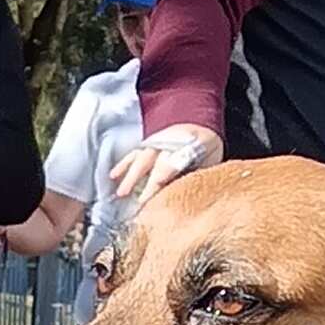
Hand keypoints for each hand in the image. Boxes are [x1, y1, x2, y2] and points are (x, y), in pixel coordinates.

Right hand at [109, 125, 223, 203]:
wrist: (199, 121)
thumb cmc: (206, 144)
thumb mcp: (211, 157)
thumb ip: (200, 171)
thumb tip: (192, 191)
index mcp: (185, 147)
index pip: (171, 167)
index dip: (162, 183)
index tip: (155, 199)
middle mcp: (167, 144)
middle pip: (154, 165)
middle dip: (147, 184)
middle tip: (140, 203)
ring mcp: (155, 143)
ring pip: (140, 160)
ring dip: (130, 176)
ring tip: (121, 193)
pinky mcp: (148, 145)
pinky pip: (133, 154)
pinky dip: (123, 165)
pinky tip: (113, 176)